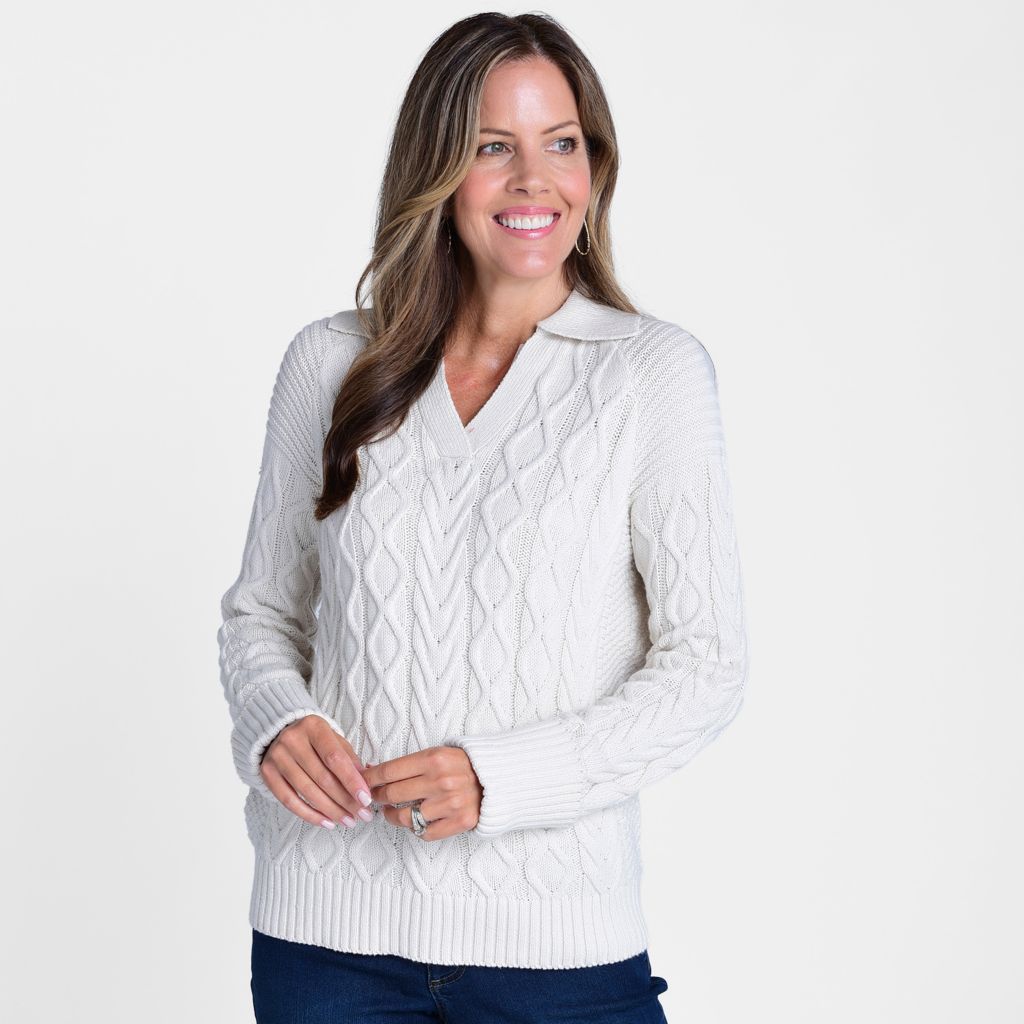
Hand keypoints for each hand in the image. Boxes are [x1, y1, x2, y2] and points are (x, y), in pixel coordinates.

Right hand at [260, 715, 374, 829]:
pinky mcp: (267, 773)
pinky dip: (310, 815)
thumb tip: (366, 784)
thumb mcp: (335, 740)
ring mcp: (277, 756)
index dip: (351, 781)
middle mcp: (292, 739)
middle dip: (345, 800)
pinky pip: (289, 801)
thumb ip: (349, 760)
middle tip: (361, 815)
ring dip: (330, 811)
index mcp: (314, 726)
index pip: (335, 758)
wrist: (279, 733)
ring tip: (347, 821)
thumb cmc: (315, 740)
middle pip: (322, 777)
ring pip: (307, 791)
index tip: (366, 799)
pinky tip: (327, 822)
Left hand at [361, 746, 481, 840]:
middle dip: (378, 797)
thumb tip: (371, 771)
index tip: (361, 782)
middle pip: (392, 794)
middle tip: (375, 797)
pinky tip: (417, 820)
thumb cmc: (462, 765)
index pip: (388, 771)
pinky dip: (416, 829)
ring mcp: (450, 803)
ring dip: (392, 815)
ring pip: (403, 817)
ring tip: (392, 811)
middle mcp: (441, 780)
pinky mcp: (459, 822)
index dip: (369, 779)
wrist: (498, 778)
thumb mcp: (437, 754)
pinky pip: (423, 833)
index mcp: (434, 758)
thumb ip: (408, 764)